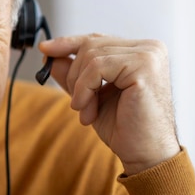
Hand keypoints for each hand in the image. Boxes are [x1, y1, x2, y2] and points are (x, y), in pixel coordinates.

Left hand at [39, 34, 180, 174]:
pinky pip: (97, 67)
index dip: (68, 43)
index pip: (97, 39)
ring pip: (91, 55)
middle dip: (74, 75)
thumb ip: (73, 74)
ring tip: (85, 111)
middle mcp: (149, 48)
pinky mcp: (144, 66)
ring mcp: (149, 55)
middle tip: (77, 105)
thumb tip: (48, 54)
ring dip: (80, 87)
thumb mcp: (90, 95)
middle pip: (91, 45)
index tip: (45, 50)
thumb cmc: (124, 127)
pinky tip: (88, 110)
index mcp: (140, 51)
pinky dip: (85, 89)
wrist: (145, 154)